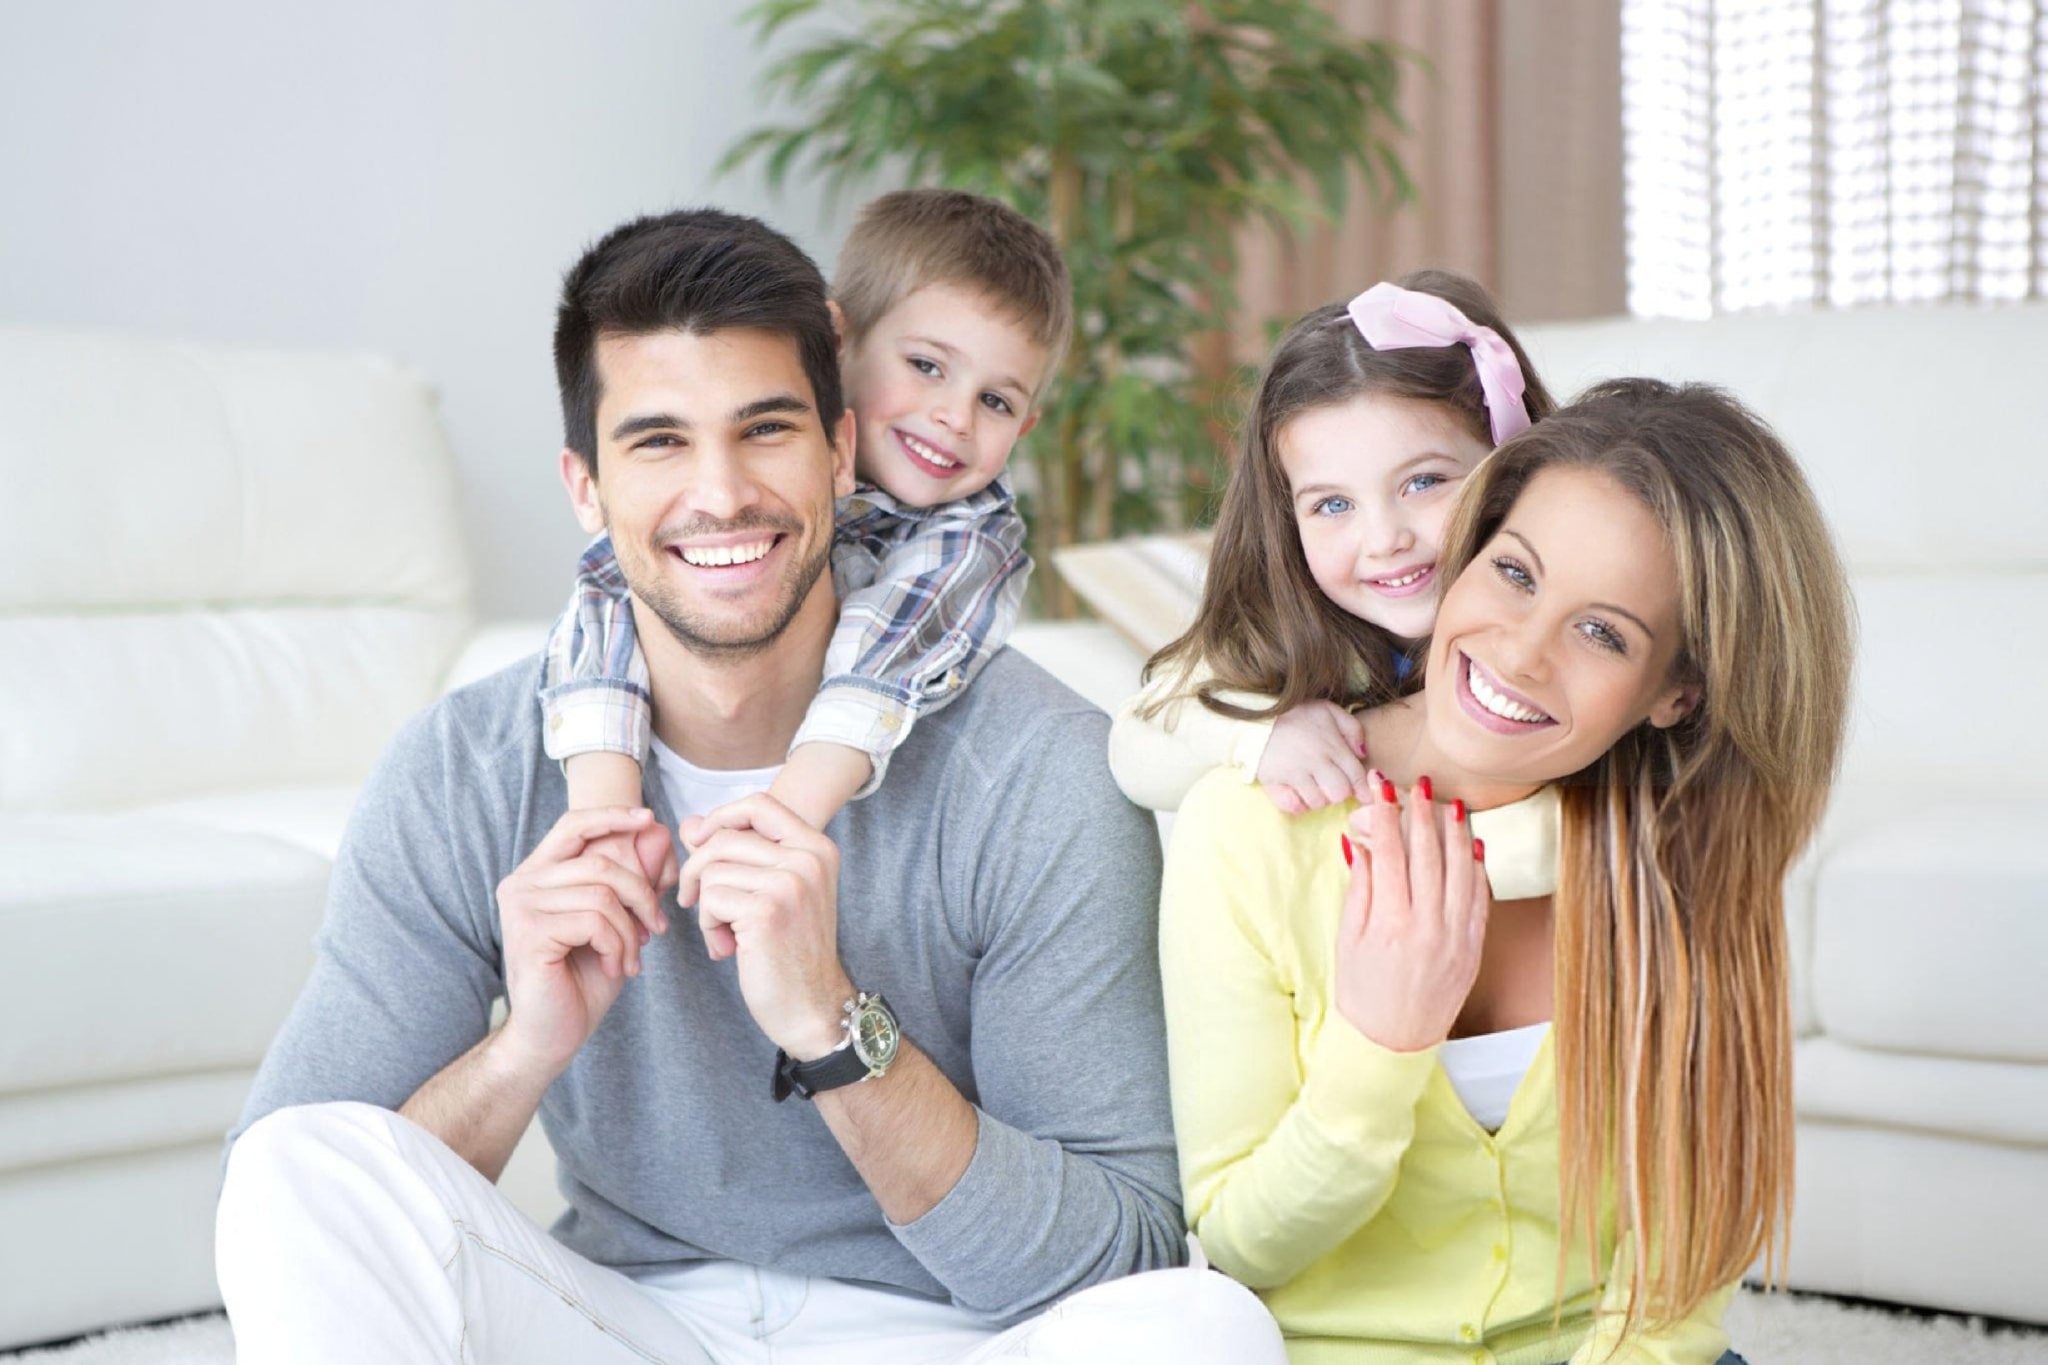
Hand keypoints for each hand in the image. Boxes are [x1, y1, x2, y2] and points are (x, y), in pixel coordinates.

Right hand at [495, 806, 671, 1074]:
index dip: (612, 816)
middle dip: (642, 896)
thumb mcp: (615, 924)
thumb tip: (660, 834)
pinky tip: (616, 968)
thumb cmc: (582, 980)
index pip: (573, 825)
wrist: (551, 1036)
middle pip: (602, 863)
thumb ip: (631, 882)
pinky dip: (618, 946)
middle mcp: (521, 884)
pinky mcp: (529, 933)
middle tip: (655, 930)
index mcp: (537, 875)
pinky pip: (595, 922)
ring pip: (603, 895)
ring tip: (632, 959)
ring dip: (631, 931)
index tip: (649, 819)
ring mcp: (521, 908)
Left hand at [677, 794, 854, 1060]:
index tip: (702, 842)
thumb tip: (690, 823)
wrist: (814, 1008)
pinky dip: (709, 925)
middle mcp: (808, 859)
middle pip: (725, 838)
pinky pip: (710, 899)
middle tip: (698, 902)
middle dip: (699, 870)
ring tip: (726, 933)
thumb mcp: (772, 894)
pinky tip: (727, 947)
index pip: (759, 803)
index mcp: (817, 848)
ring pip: (712, 869)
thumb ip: (736, 855)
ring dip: (706, 905)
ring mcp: (790, 883)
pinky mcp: (766, 911)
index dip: (721, 817)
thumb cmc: (791, 952)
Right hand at [1257, 701, 1371, 813]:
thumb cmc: (1294, 712)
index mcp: (1332, 745)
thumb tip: (1362, 753)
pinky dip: (1298, 804)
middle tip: (1331, 786)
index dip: (1363, 790)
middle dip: (1339, 794)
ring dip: (1318, 799)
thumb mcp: (1328, 710)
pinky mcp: (1274, 782)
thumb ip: (1351, 728)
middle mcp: (1316, 762)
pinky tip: (1297, 794)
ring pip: (1317, 802)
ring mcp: (1294, 773)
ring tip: (1312, 787)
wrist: (1255, 713)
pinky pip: (1293, 806)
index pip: (1356, 775)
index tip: (1365, 797)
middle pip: (1339, 794)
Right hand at [1333, 773, 1489, 1051]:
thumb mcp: (1348, 938)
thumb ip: (1361, 888)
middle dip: (1422, 813)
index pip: (1389, 853)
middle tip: (1420, 783)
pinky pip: (1480, 900)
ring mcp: (1455, 938)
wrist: (1391, 1041)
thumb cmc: (1362, 991)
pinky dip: (1478, 870)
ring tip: (1451, 804)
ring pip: (1461, 872)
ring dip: (1457, 834)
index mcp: (1389, 923)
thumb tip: (1359, 842)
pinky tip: (1474, 846)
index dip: (1384, 815)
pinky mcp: (1473, 948)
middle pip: (1428, 856)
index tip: (1381, 786)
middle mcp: (1427, 927)